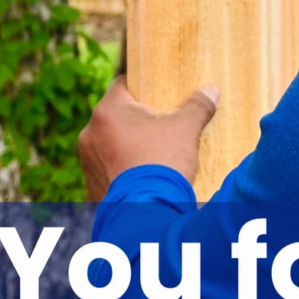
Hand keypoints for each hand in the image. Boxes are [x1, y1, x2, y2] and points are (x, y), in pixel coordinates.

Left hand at [78, 76, 220, 202]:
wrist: (146, 215)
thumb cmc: (162, 165)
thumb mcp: (186, 130)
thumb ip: (197, 106)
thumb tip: (211, 90)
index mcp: (108, 112)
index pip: (121, 84)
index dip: (141, 86)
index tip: (156, 92)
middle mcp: (90, 134)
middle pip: (115, 116)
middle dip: (135, 120)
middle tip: (159, 126)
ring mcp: (87, 162)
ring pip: (108, 144)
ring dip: (126, 145)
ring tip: (152, 154)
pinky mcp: (91, 186)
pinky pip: (107, 170)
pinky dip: (121, 170)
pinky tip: (142, 176)